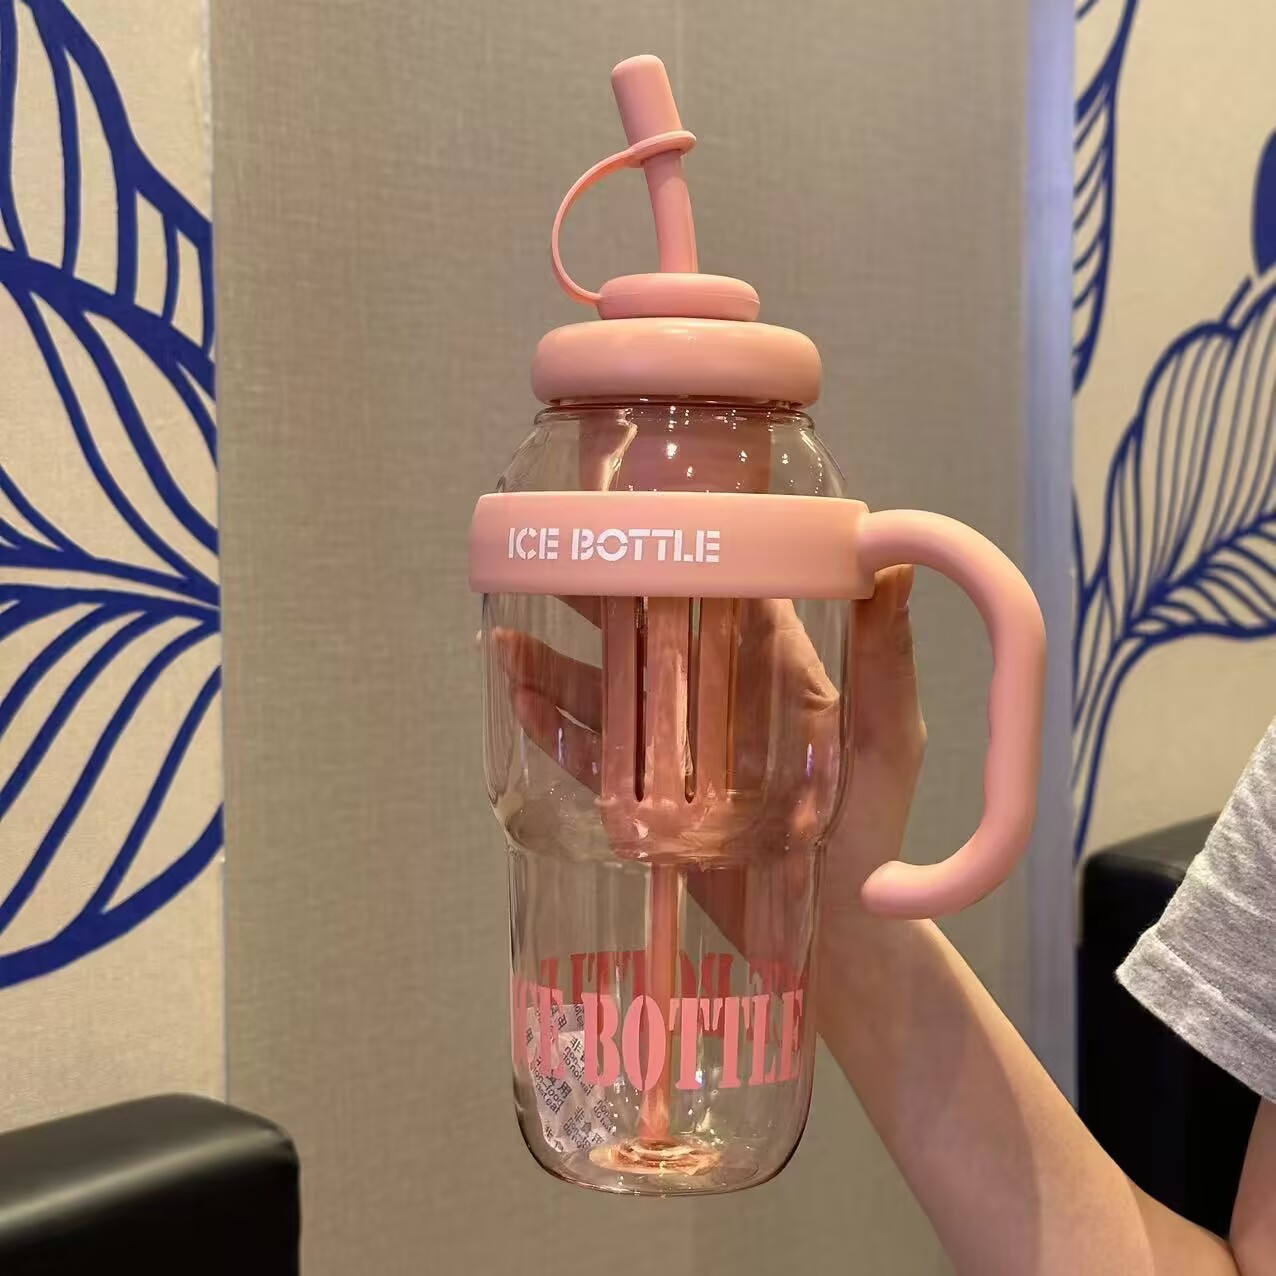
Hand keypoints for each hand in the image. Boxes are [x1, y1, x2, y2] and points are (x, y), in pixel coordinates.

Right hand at [492, 567, 924, 950]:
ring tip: (508, 633)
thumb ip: (886, 661)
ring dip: (559, 665)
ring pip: (611, 694)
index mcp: (776, 675)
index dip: (685, 554)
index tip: (642, 517)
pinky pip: (597, 759)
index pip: (724, 599)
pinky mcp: (653, 804)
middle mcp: (721, 704)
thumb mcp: (887, 743)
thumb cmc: (873, 836)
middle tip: (551, 560)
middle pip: (651, 639)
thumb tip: (896, 560)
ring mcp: (681, 755)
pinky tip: (521, 701)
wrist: (838, 939)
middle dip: (602, 599)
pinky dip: (557, 730)